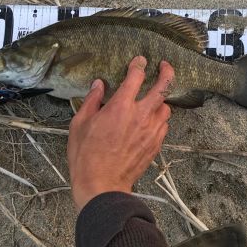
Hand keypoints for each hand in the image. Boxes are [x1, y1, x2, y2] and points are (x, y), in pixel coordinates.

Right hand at [67, 56, 173, 210]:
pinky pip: (164, 126)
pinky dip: (160, 120)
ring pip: (166, 108)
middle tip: (165, 66)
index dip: (139, 64)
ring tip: (155, 100)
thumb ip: (91, 101)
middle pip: (163, 87)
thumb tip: (98, 85)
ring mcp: (151, 131)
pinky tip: (151, 121)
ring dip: (162, 101)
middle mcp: (140, 115)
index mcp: (120, 107)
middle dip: (167, 73)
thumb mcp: (79, 124)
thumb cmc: (86, 156)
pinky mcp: (155, 145)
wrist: (102, 185)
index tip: (140, 60)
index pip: (136, 76)